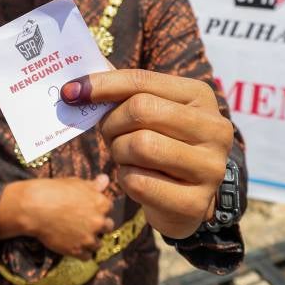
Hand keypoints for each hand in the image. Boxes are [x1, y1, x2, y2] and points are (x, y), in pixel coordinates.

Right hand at [0, 174, 112, 259]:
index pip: (109, 208)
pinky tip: (73, 245)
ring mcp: (89, 238)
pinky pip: (87, 257)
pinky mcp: (77, 251)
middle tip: (84, 223)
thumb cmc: (54, 191)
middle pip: (108, 227)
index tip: (89, 210)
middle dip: (98, 225)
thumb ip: (93, 185)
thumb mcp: (75, 183)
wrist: (34, 208)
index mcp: (101, 203)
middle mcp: (99, 222)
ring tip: (78, 235)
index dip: (98, 209)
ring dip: (91, 241)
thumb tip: (106, 179)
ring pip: (98, 244)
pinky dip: (82, 253)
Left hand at [61, 70, 232, 238]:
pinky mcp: (196, 203)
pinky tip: (137, 179)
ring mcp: (210, 167)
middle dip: (111, 123)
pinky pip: (139, 182)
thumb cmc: (161, 144)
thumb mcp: (151, 112)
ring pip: (140, 146)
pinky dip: (126, 180)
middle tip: (107, 134)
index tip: (70, 92)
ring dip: (119, 153)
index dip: (102, 85)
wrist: (186, 199)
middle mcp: (215, 128)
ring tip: (126, 157)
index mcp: (201, 96)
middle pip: (140, 110)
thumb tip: (78, 83)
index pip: (142, 81)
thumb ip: (123, 92)